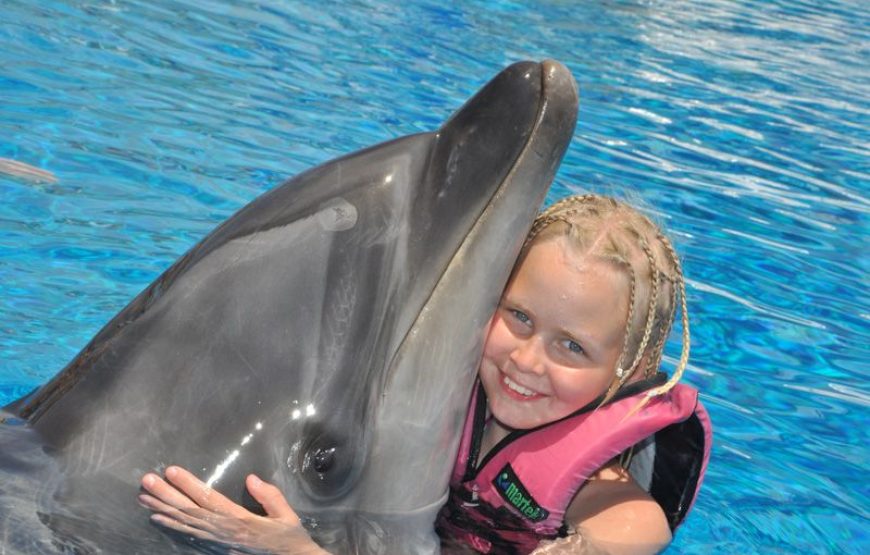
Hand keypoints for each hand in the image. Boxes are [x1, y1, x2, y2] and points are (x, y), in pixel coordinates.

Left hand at [139, 466, 327, 553]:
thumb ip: (270, 496)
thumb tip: (251, 478)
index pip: (208, 499)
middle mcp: (223, 532)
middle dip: (166, 495)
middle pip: (189, 511)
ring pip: (185, 524)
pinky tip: (157, 518)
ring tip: (144, 496)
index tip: (171, 471)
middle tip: (146, 481)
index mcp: (240, 521)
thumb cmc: (290, 540)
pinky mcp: (214, 550)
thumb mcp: (287, 516)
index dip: (188, 485)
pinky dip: (171, 527)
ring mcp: (216, 543)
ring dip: (162, 509)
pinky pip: (188, 537)